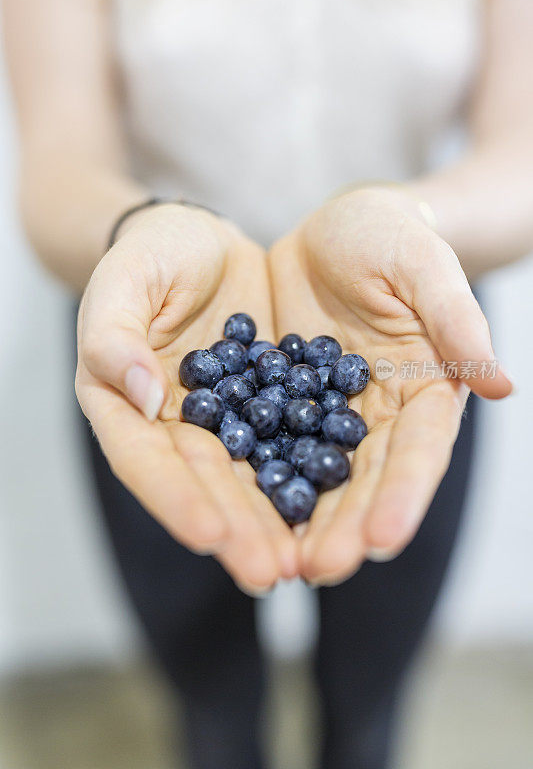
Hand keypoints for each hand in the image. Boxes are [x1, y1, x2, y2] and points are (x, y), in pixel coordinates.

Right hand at [76, 204, 297, 594]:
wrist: (207, 241)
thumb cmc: (151, 255)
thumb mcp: (123, 281)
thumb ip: (116, 336)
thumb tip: (143, 395)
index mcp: (127, 408)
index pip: (146, 460)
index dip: (174, 498)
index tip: (208, 534)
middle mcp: (180, 429)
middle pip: (207, 485)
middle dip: (239, 531)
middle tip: (270, 572)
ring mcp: (234, 422)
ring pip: (258, 476)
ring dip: (285, 521)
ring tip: (316, 561)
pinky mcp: (280, 405)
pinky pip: (301, 440)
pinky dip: (320, 472)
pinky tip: (349, 505)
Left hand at [269, 188, 511, 585]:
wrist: (332, 228)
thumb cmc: (389, 234)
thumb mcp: (421, 263)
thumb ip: (454, 318)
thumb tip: (501, 386)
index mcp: (424, 388)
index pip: (420, 449)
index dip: (405, 493)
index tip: (385, 537)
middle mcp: (377, 415)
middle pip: (365, 479)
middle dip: (344, 525)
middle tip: (319, 569)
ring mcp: (324, 415)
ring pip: (313, 476)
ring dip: (297, 521)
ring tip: (276, 566)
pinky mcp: (277, 405)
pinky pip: (263, 446)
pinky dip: (252, 482)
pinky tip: (232, 515)